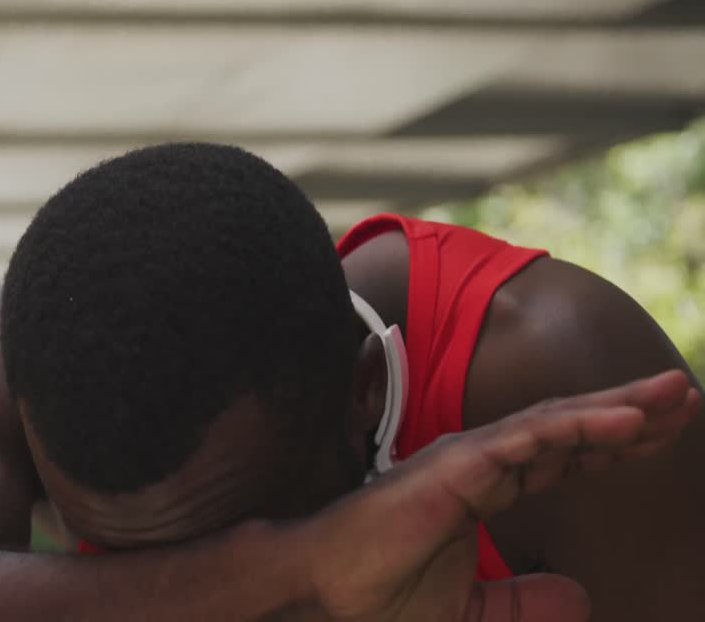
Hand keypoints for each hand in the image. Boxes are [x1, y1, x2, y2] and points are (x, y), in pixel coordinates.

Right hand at [311, 370, 698, 620]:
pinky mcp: (460, 464)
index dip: (614, 442)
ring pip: (557, 422)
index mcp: (485, 488)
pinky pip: (532, 439)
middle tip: (683, 395)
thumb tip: (582, 597)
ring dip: (619, 407)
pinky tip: (627, 421)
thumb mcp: (471, 611)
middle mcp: (481, 462)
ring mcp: (471, 458)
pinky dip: (581, 426)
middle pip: (570, 429)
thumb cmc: (379, 595)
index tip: (666, 430)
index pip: (563, 456)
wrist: (325, 591)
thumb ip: (523, 604)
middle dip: (631, 413)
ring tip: (672, 396)